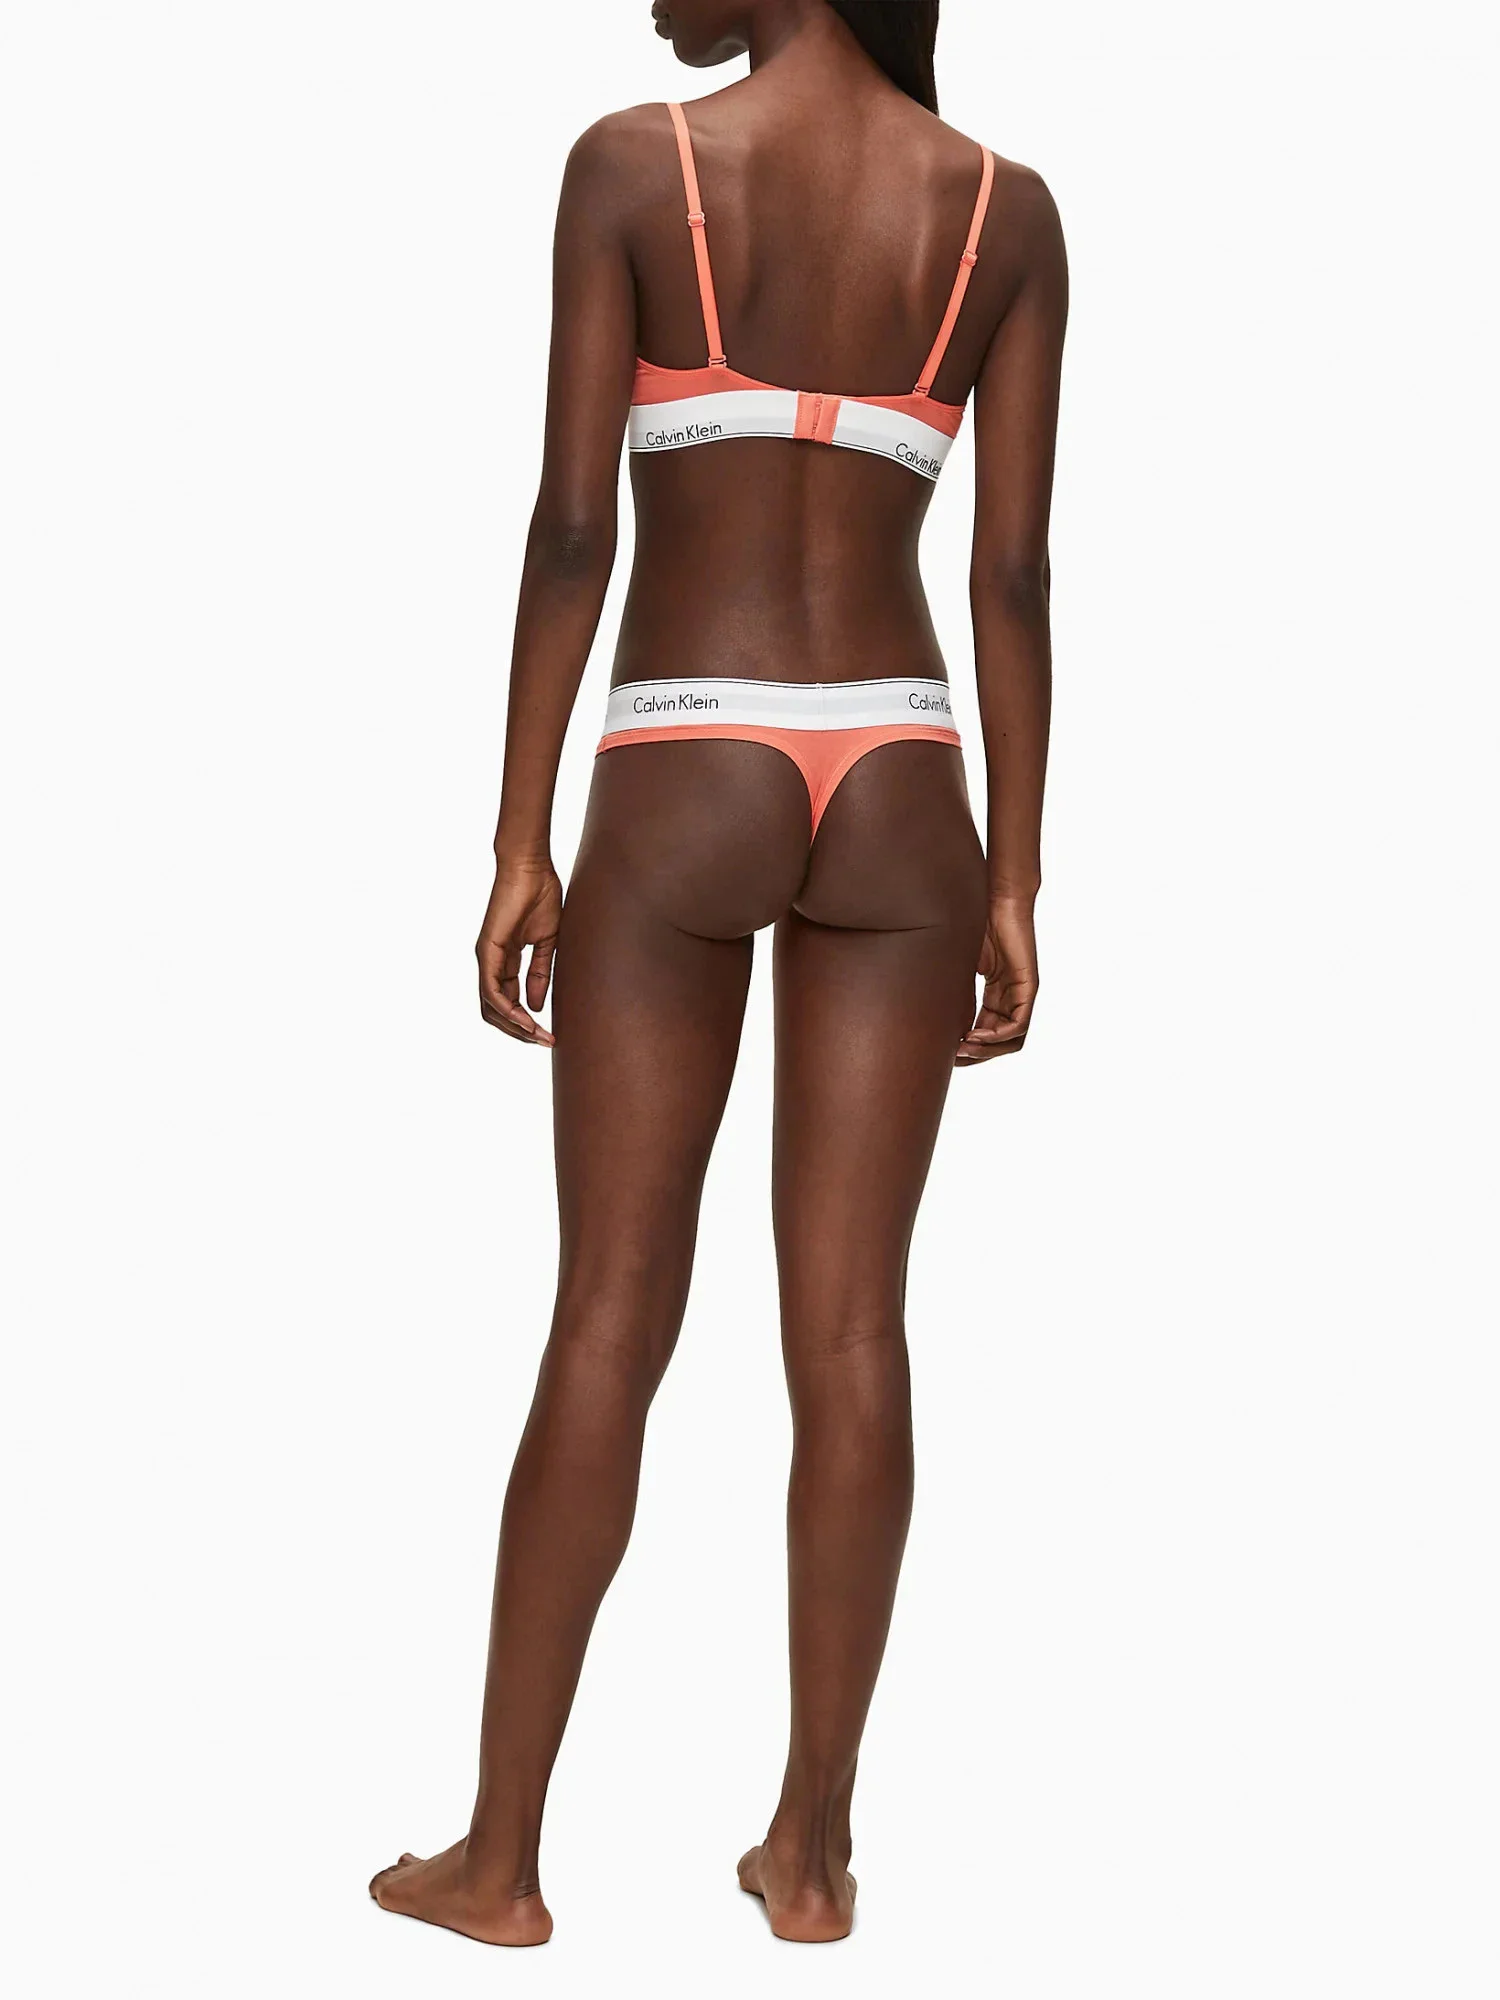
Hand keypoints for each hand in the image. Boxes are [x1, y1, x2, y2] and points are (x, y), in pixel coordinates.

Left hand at [476, 855, 562, 1046]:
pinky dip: (507, 1009)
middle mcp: (492, 963)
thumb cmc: (541, 897)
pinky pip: (491, 990)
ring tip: (538, 1036)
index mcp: (506, 961)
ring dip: (514, 1026)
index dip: (527, 1022)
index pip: (509, 1002)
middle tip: (545, 1042)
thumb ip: (540, 974)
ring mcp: (487, 958)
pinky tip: (526, 1018)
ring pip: (491, 1006)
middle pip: (496, 1011)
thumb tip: (536, 1007)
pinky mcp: (487, 951)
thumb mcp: (547, 943)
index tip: (550, 1035)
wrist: (531, 869)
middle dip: (520, 1031)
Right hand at [958, 894, 1037, 1066]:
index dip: (968, 1048)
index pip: (985, 1033)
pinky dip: (997, 1036)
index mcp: (995, 994)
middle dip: (976, 1056)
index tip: (946, 1054)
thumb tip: (920, 1005)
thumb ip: (950, 985)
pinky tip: (974, 1036)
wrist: (996, 898)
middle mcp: (1009, 997)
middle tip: (953, 1059)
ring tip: (963, 1049)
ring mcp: (1020, 993)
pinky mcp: (1027, 985)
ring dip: (986, 1050)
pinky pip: (1018, 1024)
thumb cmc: (975, 922)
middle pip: (999, 1042)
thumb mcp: (956, 962)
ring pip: (1011, 1039)